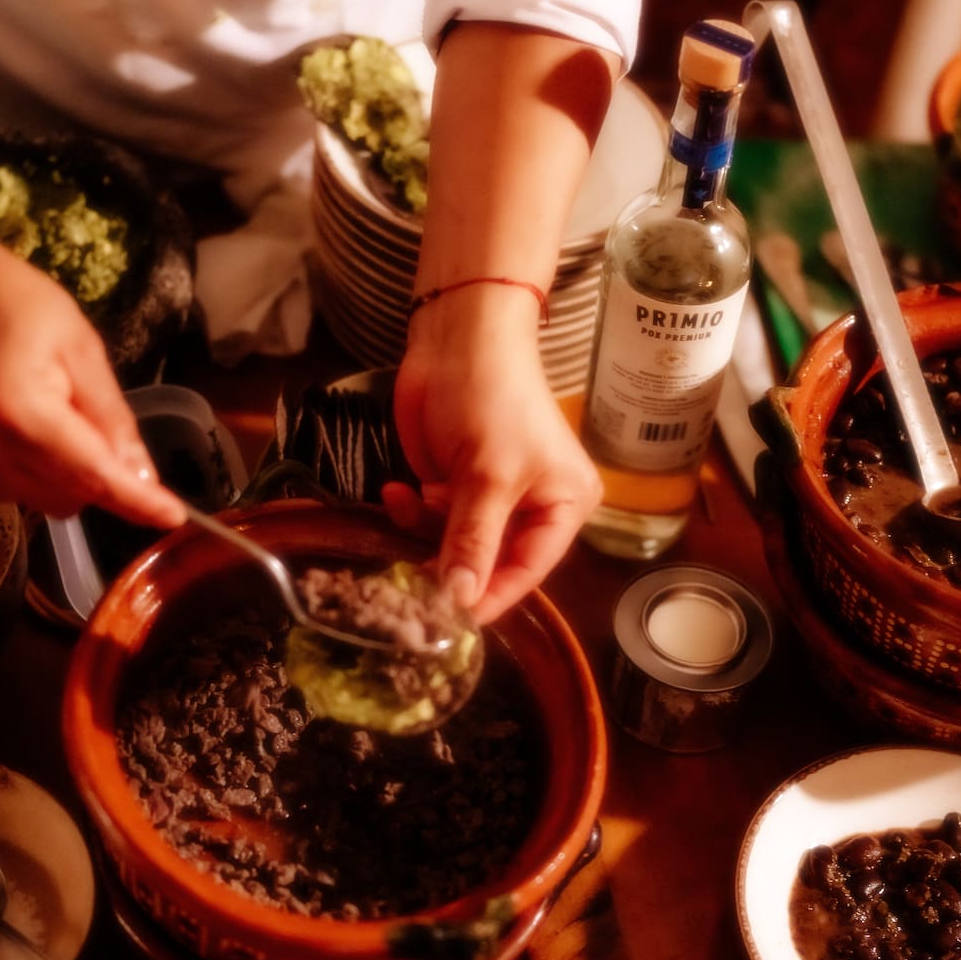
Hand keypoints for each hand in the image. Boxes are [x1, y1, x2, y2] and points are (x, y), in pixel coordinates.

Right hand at [0, 218, 185, 526]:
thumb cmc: (7, 299)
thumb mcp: (78, 345)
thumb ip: (111, 418)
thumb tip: (143, 478)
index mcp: (18, 412)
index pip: (92, 477)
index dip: (136, 501)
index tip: (173, 516)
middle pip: (70, 497)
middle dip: (95, 471)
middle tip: (81, 411)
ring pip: (42, 500)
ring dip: (59, 471)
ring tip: (37, 407)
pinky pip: (9, 492)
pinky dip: (25, 470)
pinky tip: (9, 423)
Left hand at [389, 284, 600, 621]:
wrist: (457, 337)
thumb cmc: (493, 398)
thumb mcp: (488, 476)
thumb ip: (472, 541)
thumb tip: (460, 601)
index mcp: (564, 506)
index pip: (528, 570)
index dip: (490, 596)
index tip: (450, 621)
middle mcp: (533, 507)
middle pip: (490, 562)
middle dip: (450, 567)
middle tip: (408, 584)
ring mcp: (490, 496)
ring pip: (455, 543)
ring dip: (424, 534)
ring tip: (404, 507)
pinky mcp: (454, 482)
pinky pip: (431, 519)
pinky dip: (411, 511)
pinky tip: (396, 489)